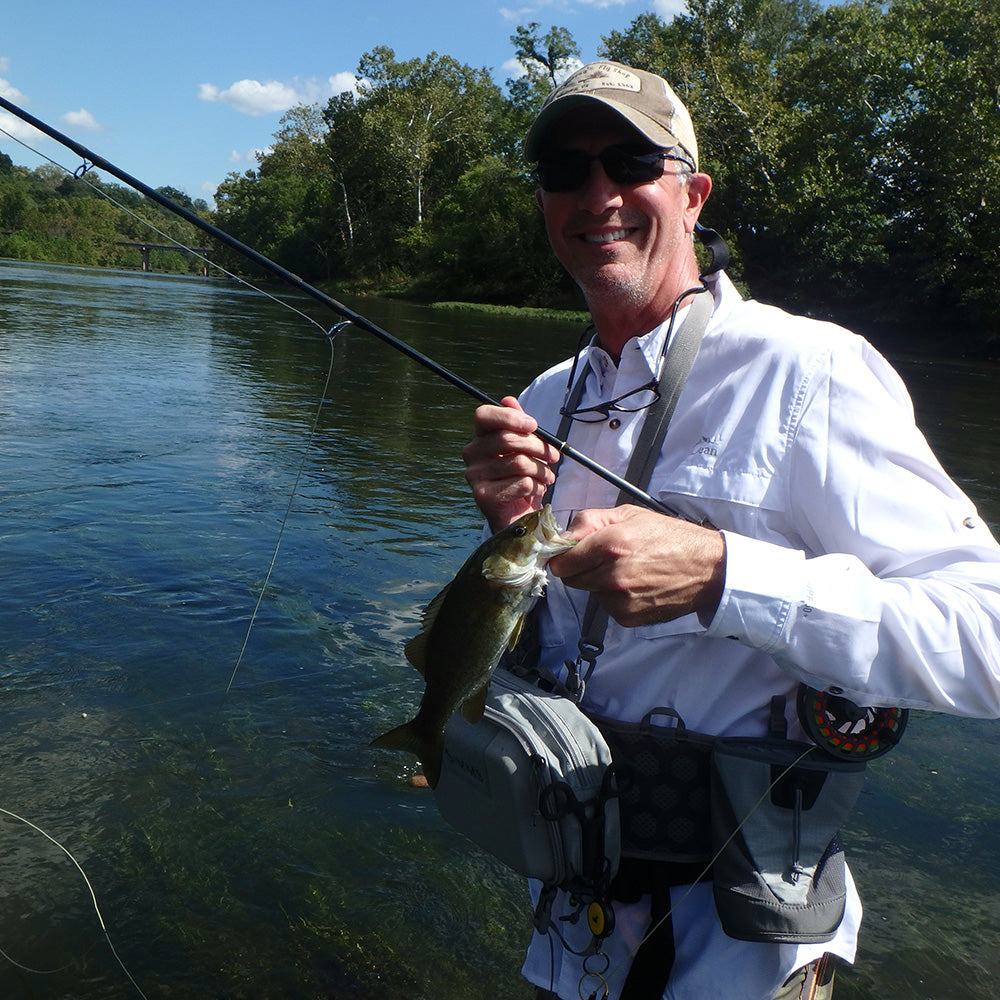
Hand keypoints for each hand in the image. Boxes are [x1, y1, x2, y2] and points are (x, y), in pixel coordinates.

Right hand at [462, 397, 560, 532]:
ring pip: (518, 462)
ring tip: (547, 477)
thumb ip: (517, 424)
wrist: (517, 517)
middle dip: (538, 447)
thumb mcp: (524, 449)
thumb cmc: (521, 479)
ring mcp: (474, 476)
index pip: (483, 415)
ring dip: (541, 470)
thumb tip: (509, 400)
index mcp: (480, 438)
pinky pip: (520, 483)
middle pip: (507, 439)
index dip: (509, 417)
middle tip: (553, 456)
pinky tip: (537, 491)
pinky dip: (537, 487)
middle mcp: (471, 455)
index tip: (533, 425)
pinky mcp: (483, 496)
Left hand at [548, 505, 726, 625]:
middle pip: (571, 579)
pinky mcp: (628, 617)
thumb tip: (561, 536)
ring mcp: (620, 600)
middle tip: (602, 558)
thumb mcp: (629, 514)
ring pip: (589, 592)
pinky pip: (606, 606)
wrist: (706, 569)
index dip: (562, 556)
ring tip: (626, 569)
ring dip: (598, 582)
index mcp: (610, 545)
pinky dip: (614, 597)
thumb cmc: (669, 536)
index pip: (561, 562)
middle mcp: (612, 576)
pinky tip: (635, 585)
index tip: (568, 553)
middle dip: (580, 568)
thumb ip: (589, 521)